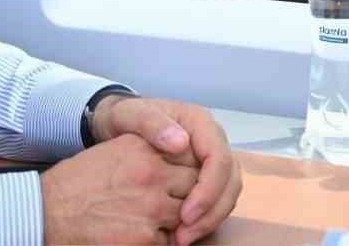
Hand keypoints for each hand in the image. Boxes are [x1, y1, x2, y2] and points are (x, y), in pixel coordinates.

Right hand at [41, 133, 199, 244]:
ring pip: (189, 215)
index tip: (178, 181)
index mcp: (143, 147)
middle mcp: (152, 172)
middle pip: (194, 184)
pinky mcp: (146, 237)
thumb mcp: (114, 153)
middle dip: (190, 196)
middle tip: (179, 205)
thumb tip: (179, 160)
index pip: (189, 156)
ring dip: (180, 222)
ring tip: (157, 222)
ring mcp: (152, 205)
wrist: (48, 213)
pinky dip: (162, 242)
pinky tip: (142, 237)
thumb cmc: (77, 184)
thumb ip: (147, 154)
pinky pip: (172, 241)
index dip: (186, 171)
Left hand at [92, 97, 243, 245]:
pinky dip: (205, 218)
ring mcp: (209, 158)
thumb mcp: (130, 115)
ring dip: (211, 218)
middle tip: (186, 234)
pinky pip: (216, 198)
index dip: (208, 189)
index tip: (185, 214)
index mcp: (200, 122)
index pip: (219, 158)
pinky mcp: (203, 175)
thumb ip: (151, 124)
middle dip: (213, 210)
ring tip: (184, 238)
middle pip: (230, 178)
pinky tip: (183, 232)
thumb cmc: (124, 118)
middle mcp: (211, 140)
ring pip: (228, 191)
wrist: (117, 125)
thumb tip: (181, 143)